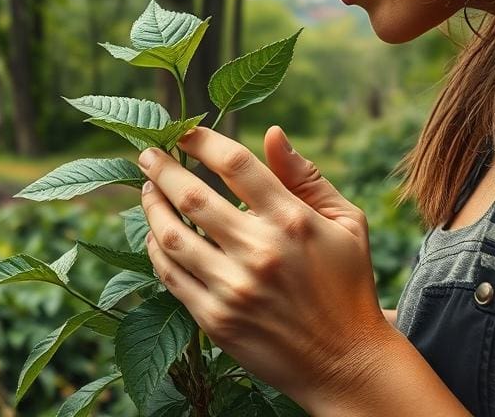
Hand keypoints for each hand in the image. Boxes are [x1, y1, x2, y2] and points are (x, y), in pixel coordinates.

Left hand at [139, 125, 390, 409]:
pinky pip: (171, 276)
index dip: (202, 141)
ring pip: (172, 236)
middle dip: (162, 168)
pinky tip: (156, 234)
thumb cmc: (347, 284)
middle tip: (148, 155)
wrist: (348, 364)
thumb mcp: (346, 222)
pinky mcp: (216, 320)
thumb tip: (272, 133)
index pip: (235, 164)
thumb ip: (305, 176)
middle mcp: (260, 251)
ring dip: (151, 207)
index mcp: (292, 220)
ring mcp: (234, 288)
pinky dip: (156, 249)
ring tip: (147, 190)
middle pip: (192, 196)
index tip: (184, 131)